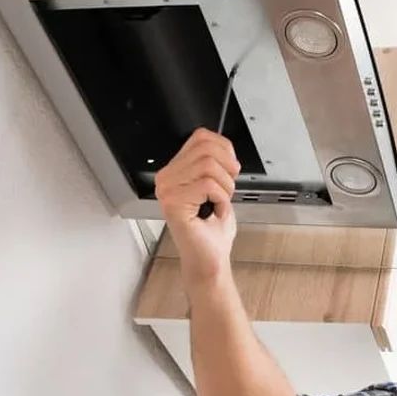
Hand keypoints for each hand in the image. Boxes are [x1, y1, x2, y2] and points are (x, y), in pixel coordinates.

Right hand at [154, 128, 240, 291]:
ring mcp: (167, 190)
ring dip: (225, 187)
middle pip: (207, 149)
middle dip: (227, 170)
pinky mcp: (173, 202)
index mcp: (174, 171)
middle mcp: (166, 178)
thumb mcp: (218, 187)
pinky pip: (208, 185)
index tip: (230, 168)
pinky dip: (221, 199)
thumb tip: (221, 146)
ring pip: (209, 166)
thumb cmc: (213, 229)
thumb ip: (215, 162)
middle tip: (225, 190)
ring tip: (218, 203)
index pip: (201, 137)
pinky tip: (214, 210)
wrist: (210, 258)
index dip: (225, 150)